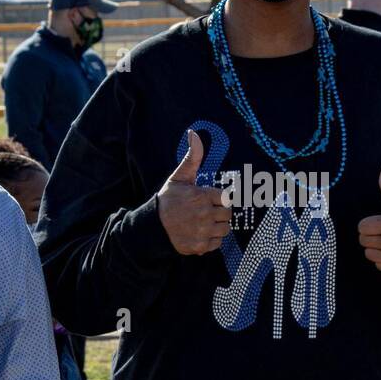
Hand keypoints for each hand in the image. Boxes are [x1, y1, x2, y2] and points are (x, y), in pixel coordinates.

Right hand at [157, 129, 230, 254]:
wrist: (152, 226)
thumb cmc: (168, 199)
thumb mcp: (179, 176)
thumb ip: (192, 156)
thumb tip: (193, 133)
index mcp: (201, 196)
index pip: (227, 198)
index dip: (218, 199)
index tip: (209, 200)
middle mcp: (204, 214)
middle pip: (228, 215)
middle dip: (219, 213)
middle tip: (206, 211)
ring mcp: (202, 231)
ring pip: (225, 229)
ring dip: (217, 227)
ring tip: (204, 222)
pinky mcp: (199, 246)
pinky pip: (217, 243)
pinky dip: (211, 240)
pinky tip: (200, 233)